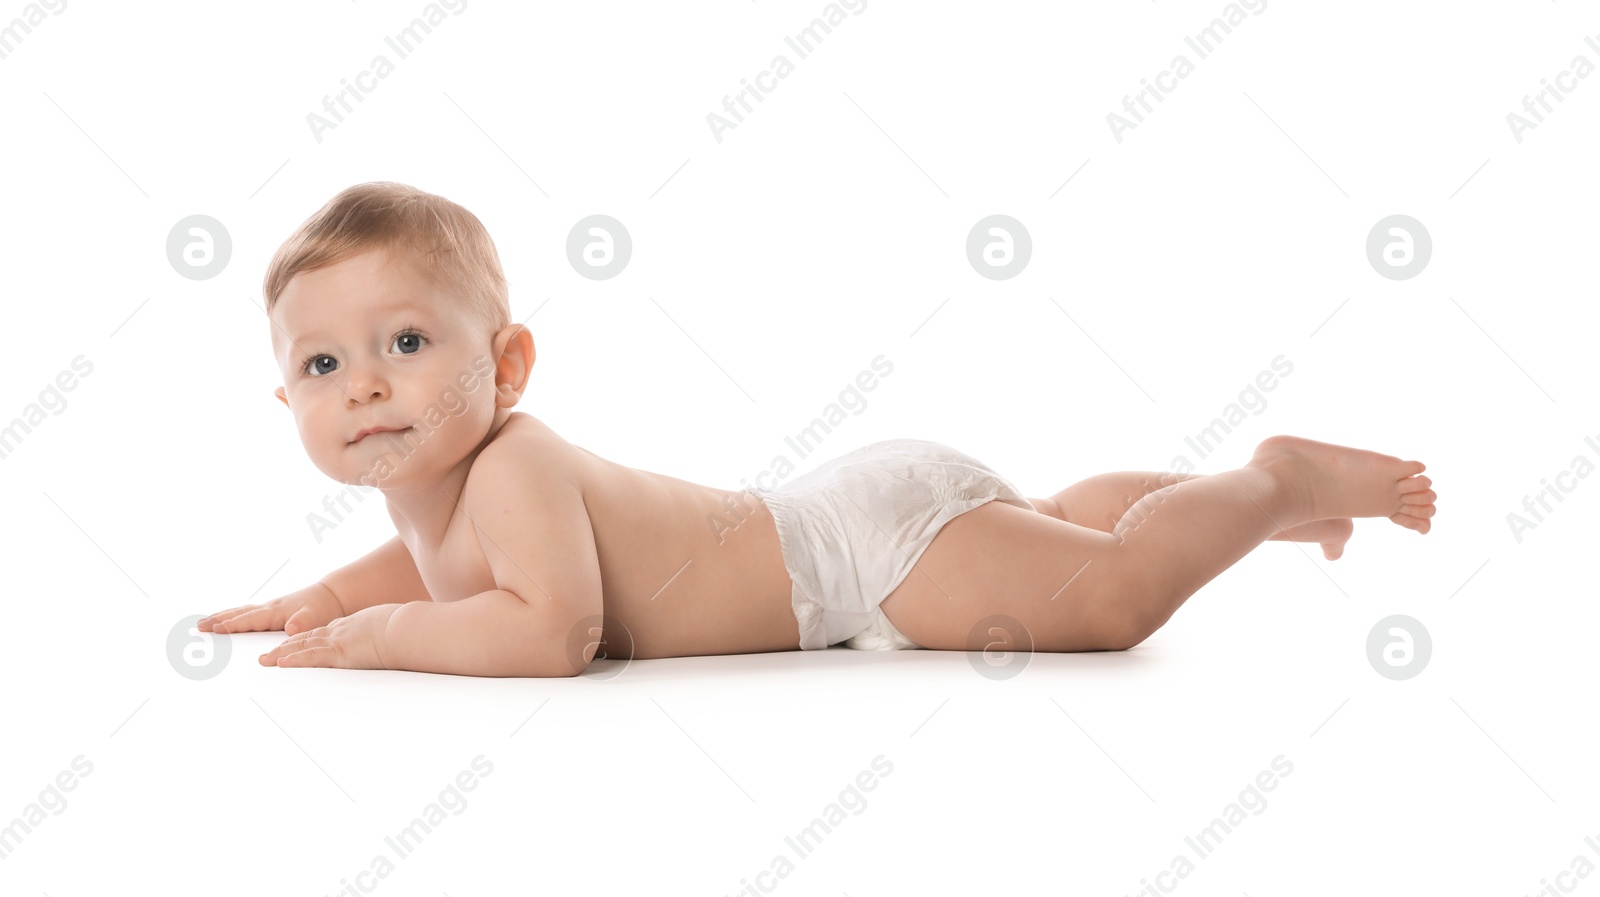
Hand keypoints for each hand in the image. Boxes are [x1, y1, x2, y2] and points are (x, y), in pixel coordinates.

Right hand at [199, 582, 345, 635]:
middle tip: (198, 626)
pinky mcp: (272, 611)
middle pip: (238, 614)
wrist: (333, 596)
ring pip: (240, 612)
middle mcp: (269, 608)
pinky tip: (228, 620)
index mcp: (275, 611)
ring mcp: (269, 609)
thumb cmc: (324, 607)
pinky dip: (233, 616)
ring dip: (222, 617)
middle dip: (218, 620)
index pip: (249, 619)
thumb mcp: (316, 616)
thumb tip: (291, 629)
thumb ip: (303, 623)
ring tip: (204, 622)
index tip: (214, 628)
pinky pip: (247, 614)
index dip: (231, 625)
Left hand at [259, 604, 399, 669]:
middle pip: (308, 637)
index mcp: (356, 625)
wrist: (410, 625)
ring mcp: (340, 641)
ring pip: (303, 646)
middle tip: (269, 652)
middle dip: (287, 645)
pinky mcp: (341, 653)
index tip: (295, 640)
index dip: (308, 636)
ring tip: (265, 661)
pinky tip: (280, 664)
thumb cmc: (409, 627)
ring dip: (281, 654)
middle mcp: (343, 631)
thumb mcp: (397, 628)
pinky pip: (312, 657)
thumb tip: (404, 640)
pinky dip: (295, 660)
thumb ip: (392, 635)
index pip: (326, 631)